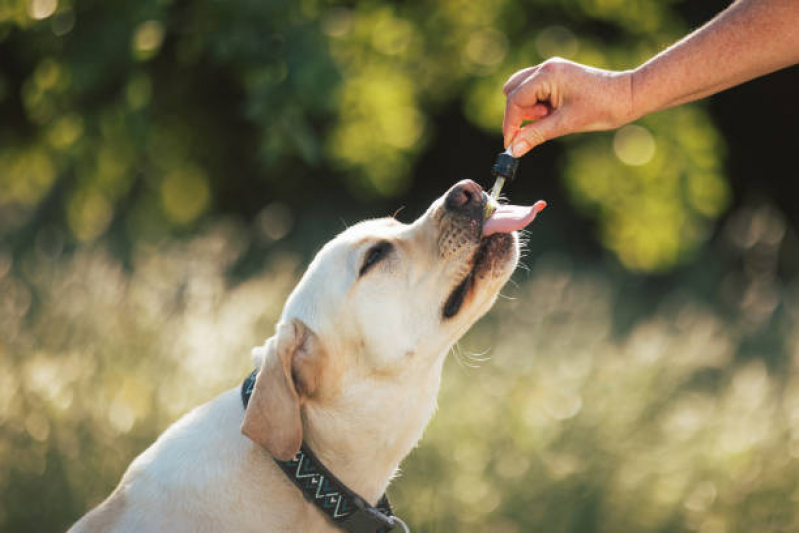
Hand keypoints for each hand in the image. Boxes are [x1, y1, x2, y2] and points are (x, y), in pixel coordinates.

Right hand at [503, 58, 633, 156]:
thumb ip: (536, 135)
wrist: (628, 96)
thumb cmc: (602, 108)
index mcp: (547, 75)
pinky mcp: (557, 76)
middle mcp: (546, 67)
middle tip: (536, 127)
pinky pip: (535, 91)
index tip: (511, 144)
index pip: (515, 100)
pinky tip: (553, 113)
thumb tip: (514, 150)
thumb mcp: (566, 124)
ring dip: (528, 109)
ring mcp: (552, 70)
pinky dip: (537, 105)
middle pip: (512, 91)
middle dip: (518, 113)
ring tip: (550, 118)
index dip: (511, 124)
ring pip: (522, 90)